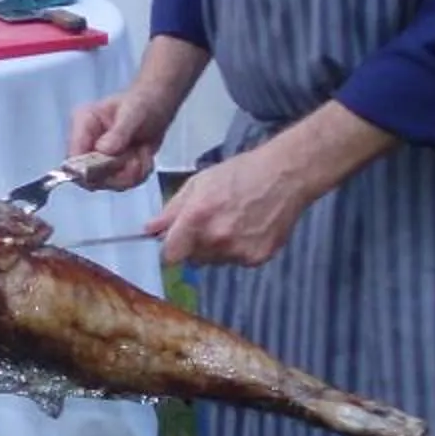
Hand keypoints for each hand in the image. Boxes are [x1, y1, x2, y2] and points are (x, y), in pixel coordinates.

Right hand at [68, 88, 166, 191]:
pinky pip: (122, 184)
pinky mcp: (111, 168)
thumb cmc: (143, 102)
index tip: (114, 168)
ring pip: (108, 183)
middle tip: (136, 160)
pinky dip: (138, 175)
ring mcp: (98, 158)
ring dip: (131, 174)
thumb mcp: (134, 113)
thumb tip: (103, 150)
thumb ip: (119, 132)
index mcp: (83, 123)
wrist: (158, 106)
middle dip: (117, 175)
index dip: (88, 170)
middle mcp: (86, 143)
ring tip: (143, 154)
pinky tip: (144, 156)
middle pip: (89, 177)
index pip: (74, 156)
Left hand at [150, 140, 313, 268]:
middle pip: (191, 260)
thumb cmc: (240, 174)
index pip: (170, 255)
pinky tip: (248, 229)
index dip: (170, 248)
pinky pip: (236, 262)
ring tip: (232, 223)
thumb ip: (172, 210)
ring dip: (216, 249)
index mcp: (197, 217)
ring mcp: (238, 251)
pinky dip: (238, 251)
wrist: (284, 176)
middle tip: (210, 223)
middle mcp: (216, 239)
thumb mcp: (199, 183)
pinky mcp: (257, 258)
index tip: (175, 241)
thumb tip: (149, 230)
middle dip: (194, 246)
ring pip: (213, 262)